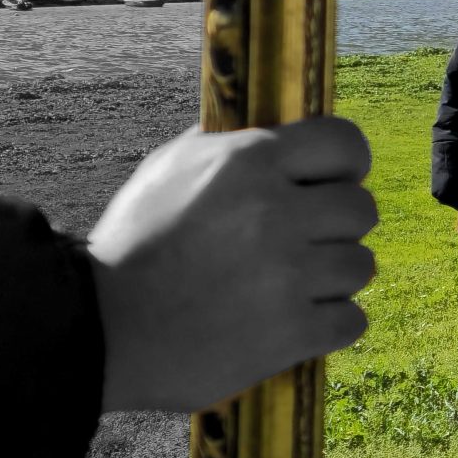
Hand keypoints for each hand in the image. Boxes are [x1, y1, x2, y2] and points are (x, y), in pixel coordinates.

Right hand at [88, 118, 378, 413]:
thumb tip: (275, 126)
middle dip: (335, 227)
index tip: (334, 183)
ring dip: (331, 278)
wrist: (96, 329)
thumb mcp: (169, 169)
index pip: (346, 144)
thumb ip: (229, 145)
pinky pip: (351, 320)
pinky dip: (328, 325)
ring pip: (360, 265)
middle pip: (361, 210)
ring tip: (288, 286)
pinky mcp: (292, 331)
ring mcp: (288, 274)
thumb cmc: (132, 245)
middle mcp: (276, 212)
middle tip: (300, 243)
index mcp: (250, 162)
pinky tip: (292, 322)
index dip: (346, 165)